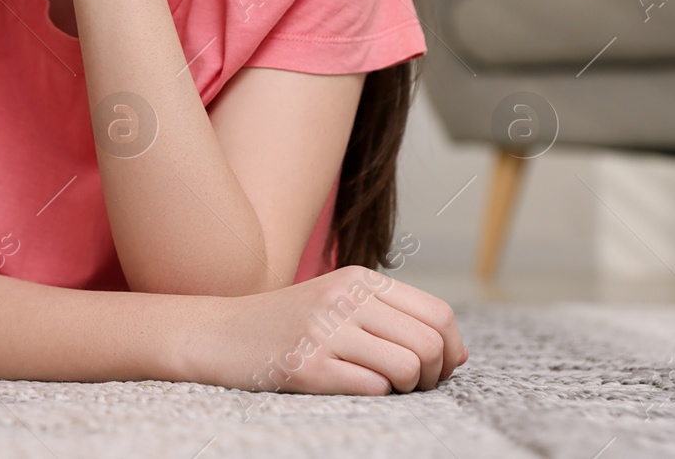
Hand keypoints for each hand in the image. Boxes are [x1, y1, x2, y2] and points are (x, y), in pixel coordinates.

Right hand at [188, 265, 467, 394]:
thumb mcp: (339, 305)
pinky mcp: (308, 365)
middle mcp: (344, 297)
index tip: (436, 369)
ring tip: (380, 386)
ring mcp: (325, 330)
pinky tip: (348, 387)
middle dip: (433, 375)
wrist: (215, 334)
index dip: (451, 350)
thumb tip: (459, 353)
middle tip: (410, 386)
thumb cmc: (285, 326)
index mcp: (358, 278)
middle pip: (429, 343)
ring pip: (409, 366)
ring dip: (405, 388)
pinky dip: (373, 396)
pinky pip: (373, 387)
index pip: (437, 314)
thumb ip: (395, 319)